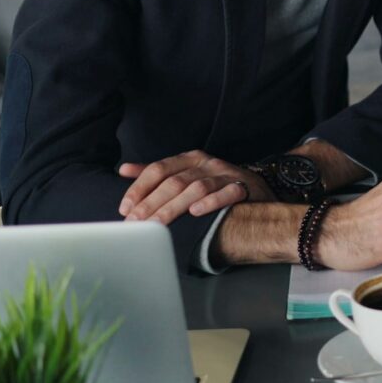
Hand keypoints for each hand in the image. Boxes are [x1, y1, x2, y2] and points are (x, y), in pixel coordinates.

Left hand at [118, 150, 272, 223]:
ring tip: (157, 224)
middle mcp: (206, 163)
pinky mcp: (243, 186)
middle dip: (152, 203)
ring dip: (174, 207)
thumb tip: (123, 170)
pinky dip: (211, 201)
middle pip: (174, 182)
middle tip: (136, 222)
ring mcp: (225, 174)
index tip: (125, 208)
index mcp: (189, 158)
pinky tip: (196, 212)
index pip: (159, 169)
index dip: (140, 188)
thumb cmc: (215, 183)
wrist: (257, 189)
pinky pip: (226, 192)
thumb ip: (157, 172)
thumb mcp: (187, 172)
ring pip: (196, 188)